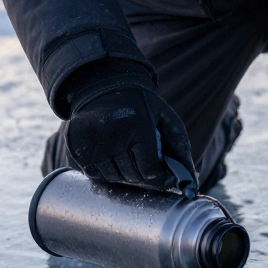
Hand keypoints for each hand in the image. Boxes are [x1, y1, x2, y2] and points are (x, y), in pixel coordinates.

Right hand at [63, 61, 196, 193]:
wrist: (103, 85)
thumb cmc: (141, 105)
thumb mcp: (166, 119)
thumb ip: (180, 149)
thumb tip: (191, 182)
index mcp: (137, 126)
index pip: (151, 170)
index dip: (160, 177)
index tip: (164, 174)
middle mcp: (111, 136)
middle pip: (132, 177)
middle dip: (144, 175)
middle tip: (146, 162)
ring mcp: (91, 143)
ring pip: (114, 179)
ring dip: (125, 175)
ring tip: (128, 155)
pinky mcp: (76, 148)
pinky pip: (95, 175)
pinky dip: (106, 172)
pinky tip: (111, 154)